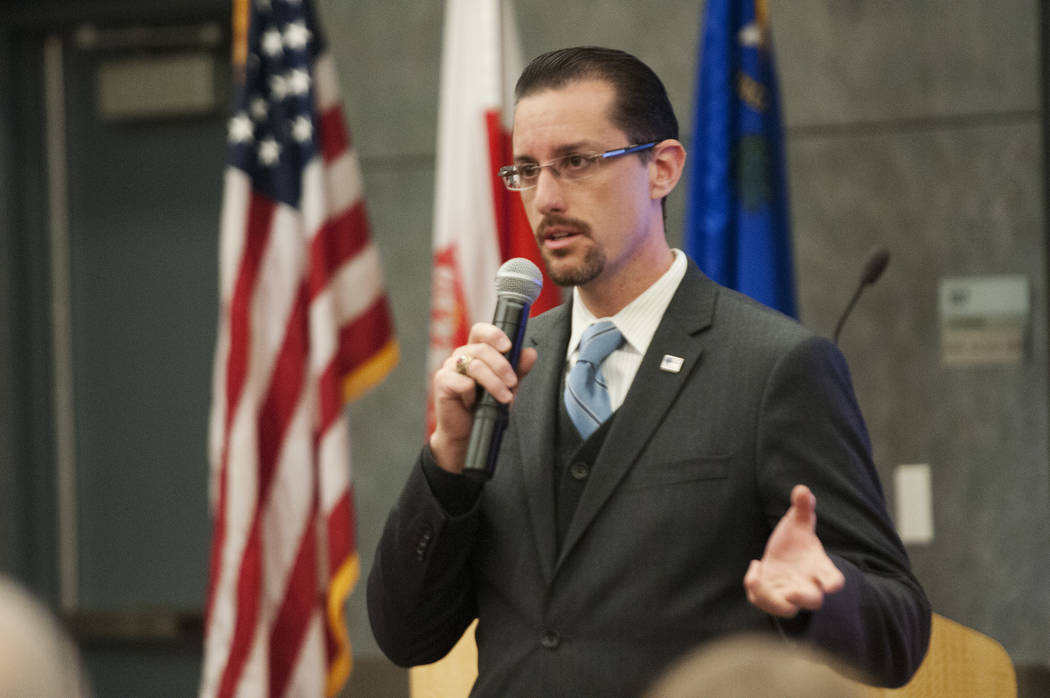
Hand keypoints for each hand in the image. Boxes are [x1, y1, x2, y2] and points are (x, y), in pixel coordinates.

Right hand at [429, 322, 537, 473]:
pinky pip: (462, 382)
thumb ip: (518, 369)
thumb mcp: (507, 386)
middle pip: (482, 349)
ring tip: (504, 398)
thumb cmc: (485, 406)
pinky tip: (475, 403)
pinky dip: (473, 394)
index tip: (509, 347)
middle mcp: (461, 355)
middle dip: (502, 366)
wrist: (467, 432)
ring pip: (475, 366)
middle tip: (512, 383)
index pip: (481, 331)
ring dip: (494, 383)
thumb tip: (530, 353)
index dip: (494, 334)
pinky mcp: (442, 382)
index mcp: (475, 351)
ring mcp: (450, 368)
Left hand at [743, 484, 844, 616]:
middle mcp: (806, 585)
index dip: (833, 582)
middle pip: (813, 601)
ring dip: (769, 598)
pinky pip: (760, 601)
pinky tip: (755, 566)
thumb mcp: (798, 523)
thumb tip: (802, 490)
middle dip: (804, 598)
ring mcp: (787, 594)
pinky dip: (753, 586)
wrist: (782, 558)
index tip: (833, 585)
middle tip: (794, 592)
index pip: (833, 579)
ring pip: (784, 610)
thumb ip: (802, 508)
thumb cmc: (796, 542)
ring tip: (757, 572)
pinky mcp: (769, 597)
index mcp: (819, 568)